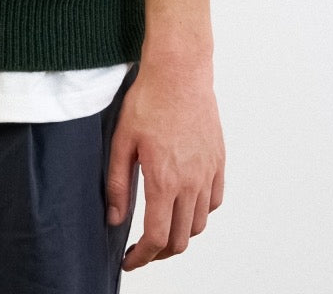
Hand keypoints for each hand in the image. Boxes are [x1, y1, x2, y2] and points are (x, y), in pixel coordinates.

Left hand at [105, 54, 224, 269]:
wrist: (180, 71)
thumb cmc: (149, 100)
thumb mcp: (122, 140)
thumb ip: (119, 184)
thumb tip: (115, 219)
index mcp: (164, 180)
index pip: (156, 238)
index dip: (142, 257)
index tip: (130, 260)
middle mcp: (191, 182)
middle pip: (180, 239)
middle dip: (160, 252)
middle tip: (143, 248)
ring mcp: (208, 172)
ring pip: (200, 224)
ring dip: (181, 233)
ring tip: (163, 227)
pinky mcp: (218, 161)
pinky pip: (215, 201)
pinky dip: (201, 212)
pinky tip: (185, 204)